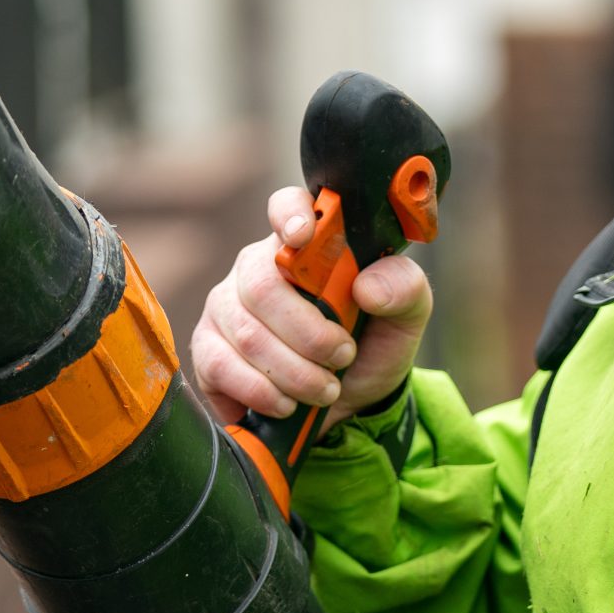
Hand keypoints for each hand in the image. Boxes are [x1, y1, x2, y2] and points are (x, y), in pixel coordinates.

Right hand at [188, 186, 433, 433]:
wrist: (349, 406)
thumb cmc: (370, 347)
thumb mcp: (406, 318)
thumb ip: (404, 288)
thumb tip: (367, 287)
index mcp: (307, 245)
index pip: (287, 206)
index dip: (290, 215)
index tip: (304, 237)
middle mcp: (258, 267)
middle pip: (263, 285)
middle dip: (310, 333)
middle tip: (343, 357)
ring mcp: (226, 307)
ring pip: (246, 333)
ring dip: (295, 372)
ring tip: (326, 389)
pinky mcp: (207, 349)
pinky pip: (221, 365)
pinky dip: (262, 392)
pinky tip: (287, 404)